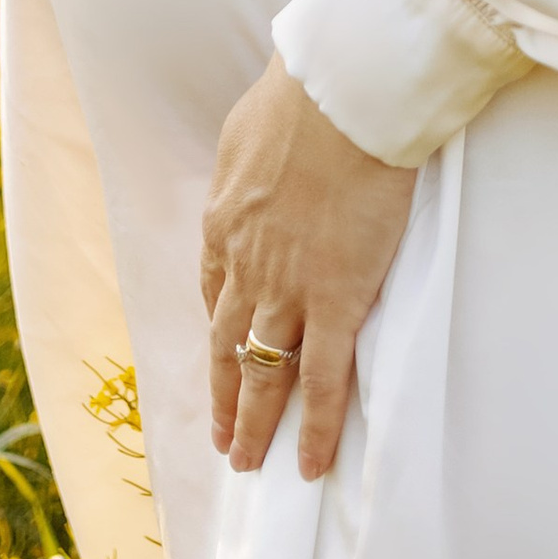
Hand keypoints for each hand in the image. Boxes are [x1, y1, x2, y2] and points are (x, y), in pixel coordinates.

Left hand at [201, 55, 416, 479]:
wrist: (341, 94)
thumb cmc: (302, 95)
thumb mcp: (248, 129)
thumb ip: (247, 162)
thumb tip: (251, 161)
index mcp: (224, 225)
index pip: (216, 297)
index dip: (220, 336)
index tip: (225, 360)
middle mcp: (246, 268)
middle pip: (229, 348)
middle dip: (225, 398)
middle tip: (224, 442)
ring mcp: (289, 290)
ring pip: (265, 373)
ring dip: (255, 424)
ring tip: (249, 462)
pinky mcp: (336, 300)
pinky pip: (324, 379)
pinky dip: (317, 428)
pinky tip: (311, 463)